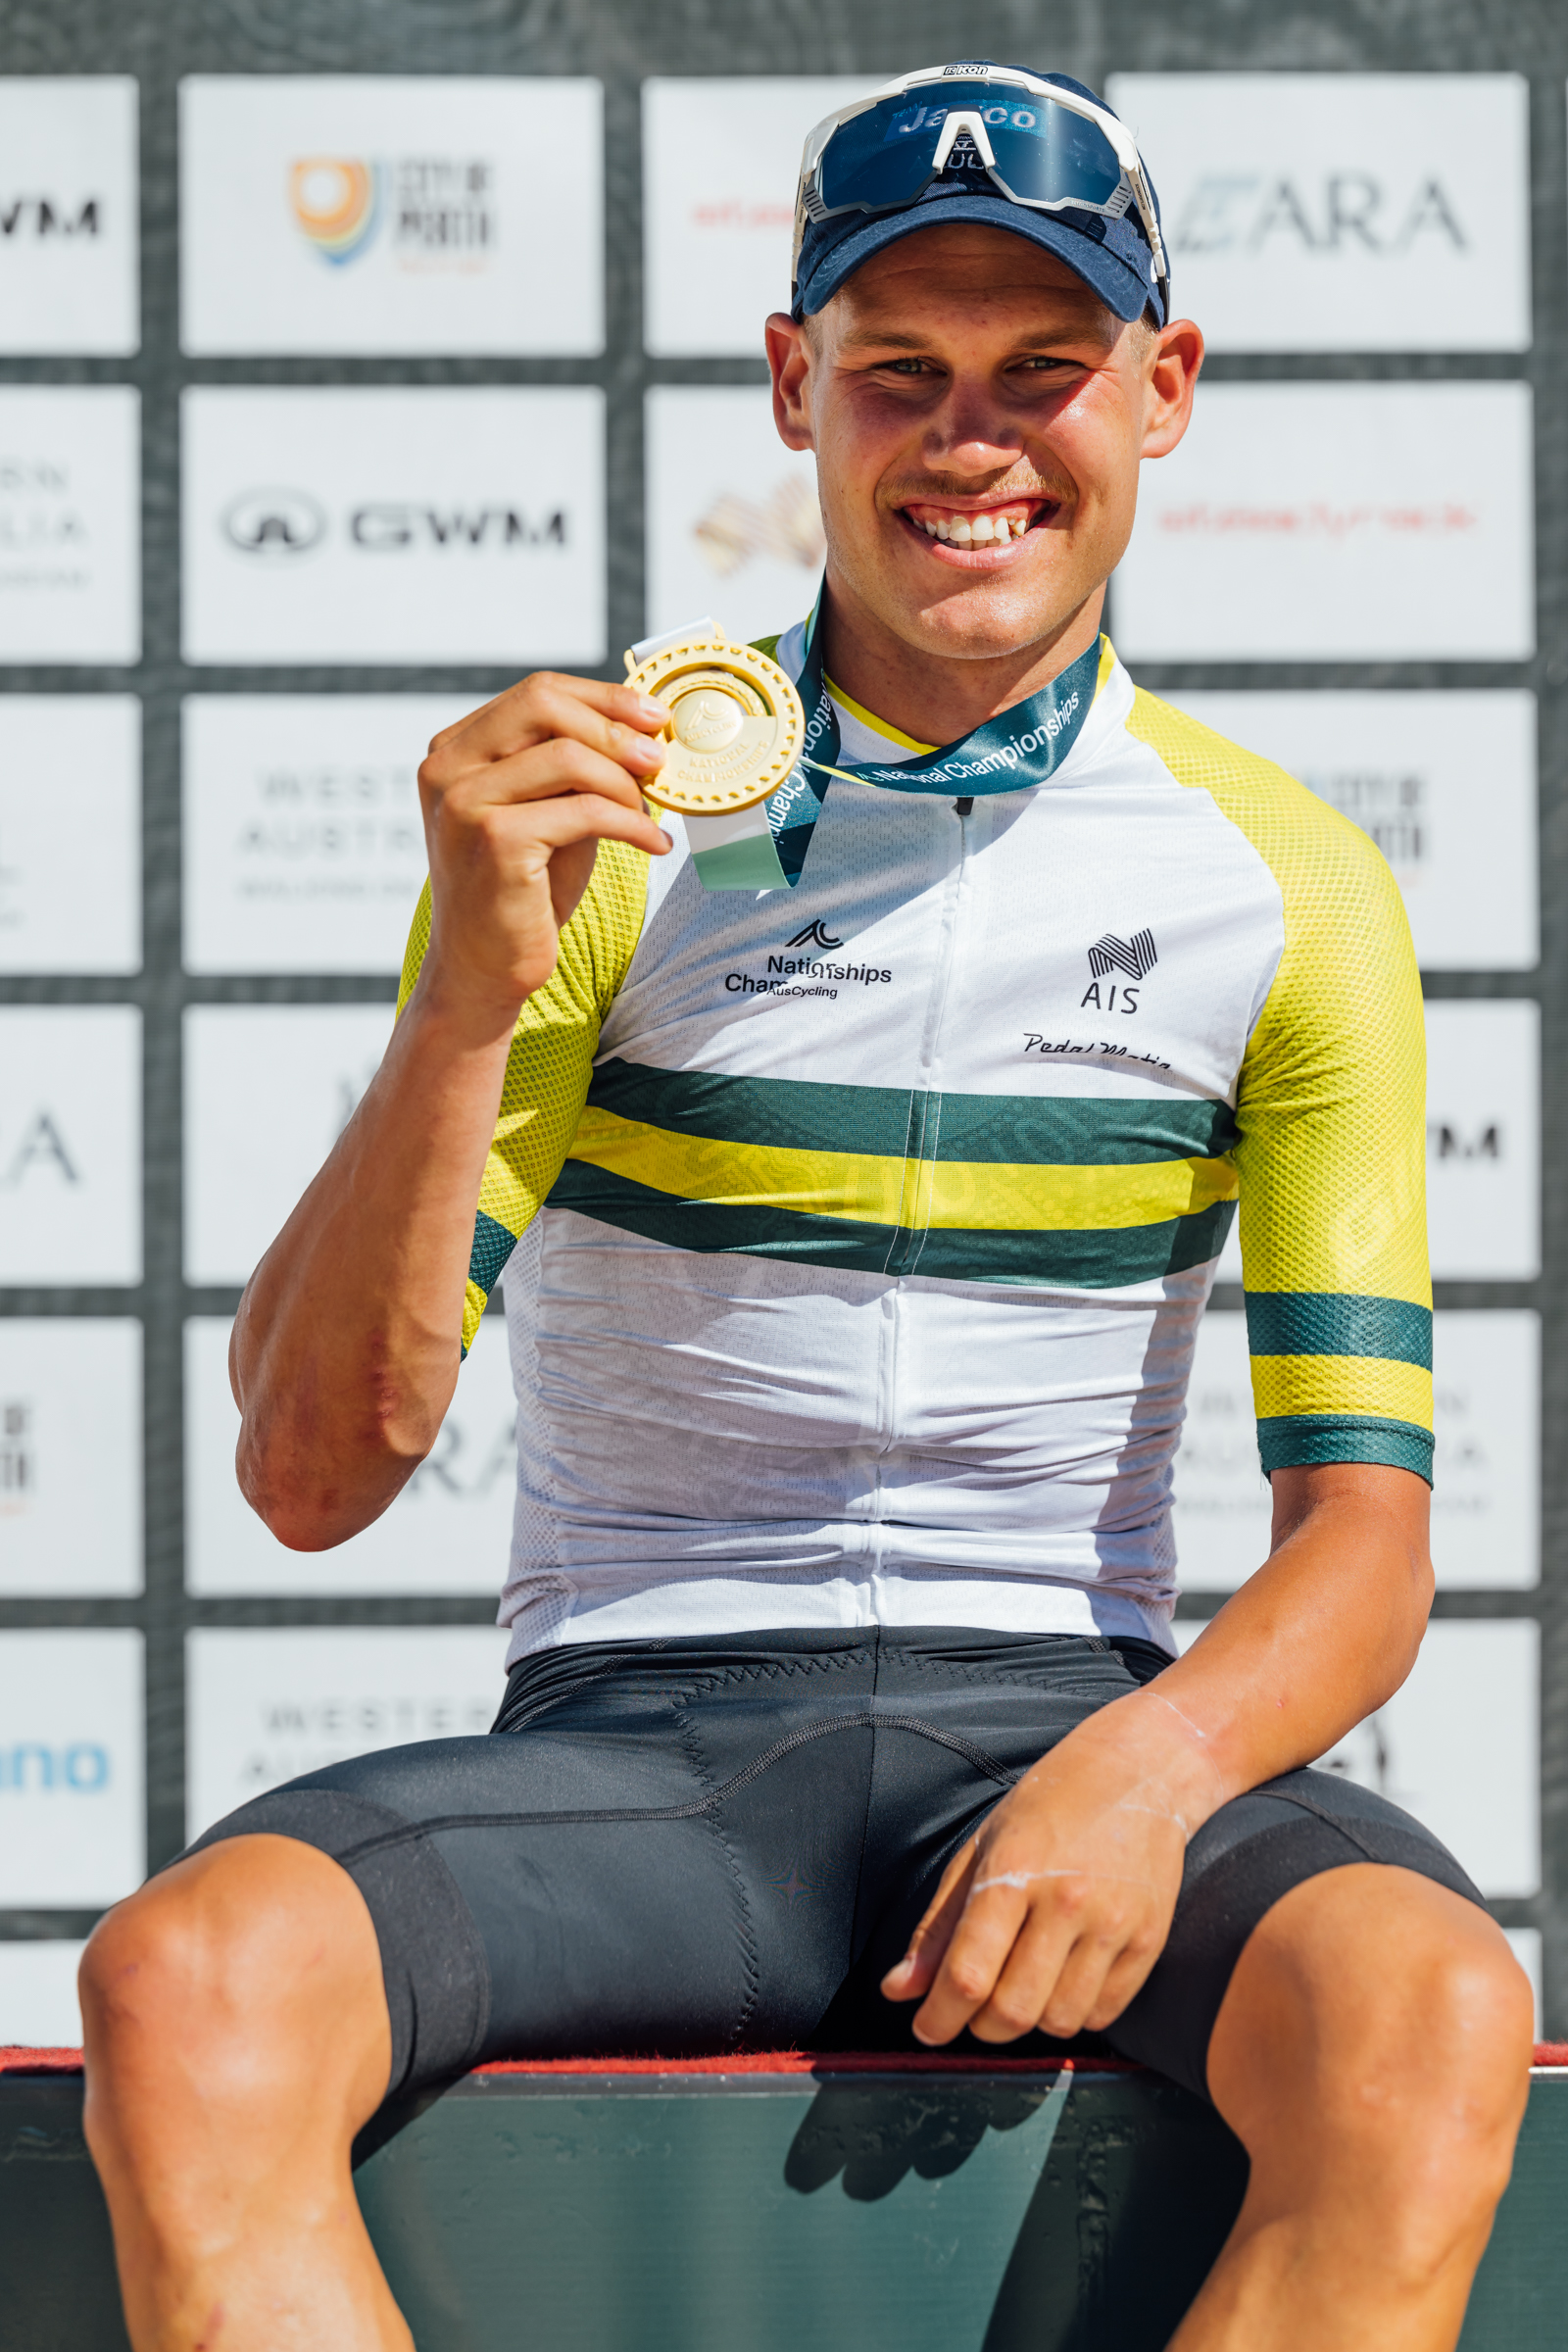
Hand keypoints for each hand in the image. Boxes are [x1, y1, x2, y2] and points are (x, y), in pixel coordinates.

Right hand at [415, 671, 673, 1031]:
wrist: (485, 967)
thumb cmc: (522, 890)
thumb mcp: (548, 811)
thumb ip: (575, 767)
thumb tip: (645, 730)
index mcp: (455, 750)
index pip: (536, 692)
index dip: (604, 698)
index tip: (653, 717)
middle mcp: (448, 768)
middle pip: (545, 705)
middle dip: (616, 728)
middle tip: (659, 761)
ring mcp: (465, 801)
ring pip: (570, 756)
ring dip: (625, 784)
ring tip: (648, 816)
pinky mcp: (494, 838)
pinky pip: (585, 811)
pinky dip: (632, 825)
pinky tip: (653, 844)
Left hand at [881, 1698, 1209, 2044]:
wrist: (1137, 1773)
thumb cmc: (1049, 1806)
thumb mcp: (980, 1849)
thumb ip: (938, 1926)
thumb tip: (897, 1990)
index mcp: (1013, 1871)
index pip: (968, 1973)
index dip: (939, 2018)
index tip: (927, 2030)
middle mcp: (1066, 1901)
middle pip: (1012, 2011)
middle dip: (979, 2027)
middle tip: (972, 2009)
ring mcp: (1113, 1923)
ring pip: (1058, 2021)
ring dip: (1029, 2022)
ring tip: (1021, 1986)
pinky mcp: (1149, 1940)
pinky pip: (1103, 2013)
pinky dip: (1074, 2015)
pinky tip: (1062, 1981)